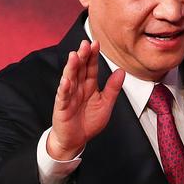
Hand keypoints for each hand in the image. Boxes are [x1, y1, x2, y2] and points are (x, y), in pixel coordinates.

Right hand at [47, 40, 124, 159]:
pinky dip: (64, 89)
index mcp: (89, 86)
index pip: (91, 68)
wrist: (76, 140)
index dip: (93, 56)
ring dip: (71, 68)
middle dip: (82, 56)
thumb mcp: (106, 104)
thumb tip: (121, 71)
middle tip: (85, 43)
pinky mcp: (62, 108)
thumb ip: (113, 88)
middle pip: (79, 69)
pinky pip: (63, 97)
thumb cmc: (89, 121)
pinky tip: (66, 80)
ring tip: (74, 56)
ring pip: (69, 79)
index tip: (96, 43)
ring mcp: (69, 96)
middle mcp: (78, 88)